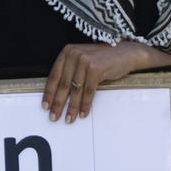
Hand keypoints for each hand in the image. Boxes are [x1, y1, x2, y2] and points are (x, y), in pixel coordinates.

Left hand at [43, 38, 159, 122]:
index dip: (49, 93)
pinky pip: (88, 91)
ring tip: (68, 119)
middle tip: (54, 117)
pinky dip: (85, 105)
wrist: (125, 53)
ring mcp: (85, 60)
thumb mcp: (82, 60)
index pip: (54, 76)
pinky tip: (83, 114)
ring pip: (75, 90)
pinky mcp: (96, 68)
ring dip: (71, 107)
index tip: (45, 106)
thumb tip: (58, 96)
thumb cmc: (102, 59)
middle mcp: (74, 54)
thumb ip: (70, 72)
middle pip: (63, 84)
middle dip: (58, 103)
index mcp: (67, 52)